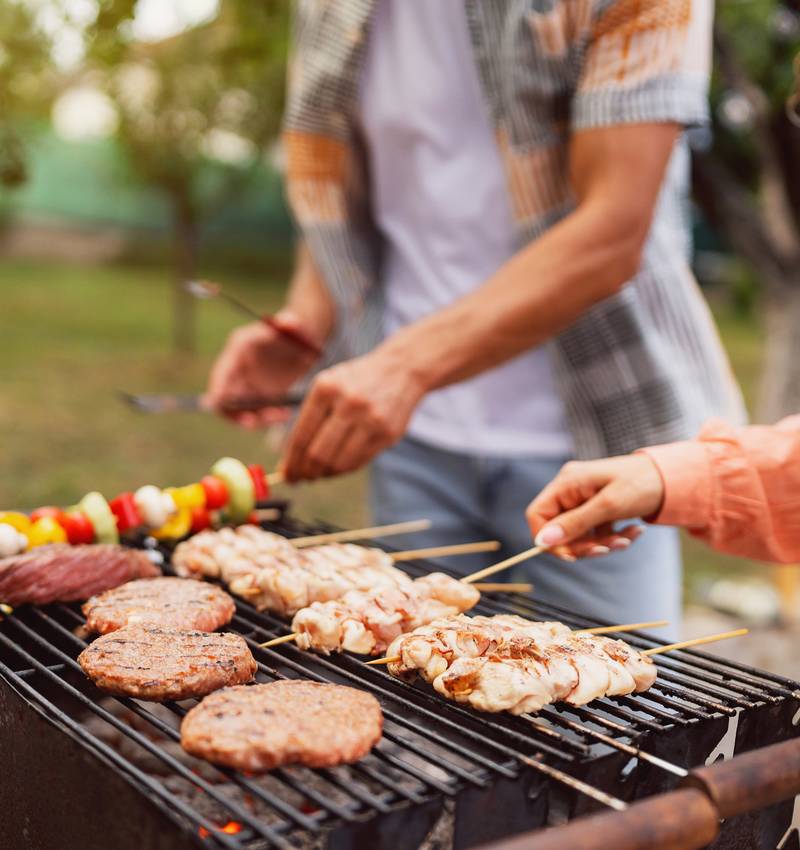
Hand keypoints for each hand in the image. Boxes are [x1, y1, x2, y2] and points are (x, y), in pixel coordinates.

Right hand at [205, 313, 319, 427]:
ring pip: (242, 410)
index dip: (219, 395)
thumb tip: (289, 322)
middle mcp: (238, 369)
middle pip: (226, 400)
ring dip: (256, 419)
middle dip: (237, 414)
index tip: (226, 408)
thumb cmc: (297, 329)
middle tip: (256, 422)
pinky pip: (258, 413)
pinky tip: (286, 414)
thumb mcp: (296, 324)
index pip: (220, 377)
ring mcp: (248, 384)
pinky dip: (268, 417)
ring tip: (281, 415)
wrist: (304, 340)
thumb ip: (291, 322)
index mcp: (238, 350)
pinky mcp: (260, 396)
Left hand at [281, 347, 426, 480]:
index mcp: (326, 388)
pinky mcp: (388, 433)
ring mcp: (371, 419)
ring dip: (326, 474)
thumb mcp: (328, 385)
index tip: (287, 475)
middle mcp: (349, 403)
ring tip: (320, 473)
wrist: (401, 370)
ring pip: (339, 463)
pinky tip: (339, 466)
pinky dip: (345, 469)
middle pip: (318, 454)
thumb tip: (289, 462)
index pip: (301, 436)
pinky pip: (360, 462)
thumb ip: (308, 419)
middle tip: (301, 479)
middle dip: (306, 472)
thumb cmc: (356, 381)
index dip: (291, 462)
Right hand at [525, 455, 664, 559]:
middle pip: (559, 529)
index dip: (547, 538)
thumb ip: (574, 524)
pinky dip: (613, 538)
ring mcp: (584, 500)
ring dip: (602, 544)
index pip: (537, 514)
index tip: (569, 556)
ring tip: (627, 540)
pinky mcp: (599, 509)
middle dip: (583, 545)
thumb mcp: (608, 506)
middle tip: (606, 550)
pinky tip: (634, 532)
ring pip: (579, 535)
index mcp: (567, 483)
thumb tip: (541, 542)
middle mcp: (571, 491)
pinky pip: (595, 532)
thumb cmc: (641, 484)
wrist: (674, 478)